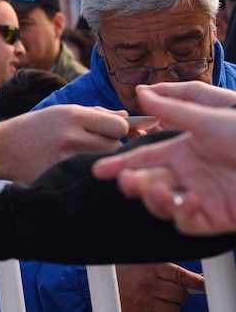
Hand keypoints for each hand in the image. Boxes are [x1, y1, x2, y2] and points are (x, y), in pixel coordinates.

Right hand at [0, 105, 127, 182]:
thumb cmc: (33, 128)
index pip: (119, 125)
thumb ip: (95, 113)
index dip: (118, 128)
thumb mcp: (60, 111)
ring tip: (86, 157)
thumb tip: (126, 117)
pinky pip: (91, 177)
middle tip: (97, 146)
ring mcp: (67, 160)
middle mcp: (72, 137)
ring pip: (106, 163)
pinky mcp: (62, 178)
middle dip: (112, 146)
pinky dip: (89, 174)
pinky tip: (78, 170)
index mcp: (72, 115)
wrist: (1, 149)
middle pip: (117, 146)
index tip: (110, 131)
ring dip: (103, 161)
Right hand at [93, 84, 235, 234]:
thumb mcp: (212, 118)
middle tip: (125, 182)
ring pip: (163, 203)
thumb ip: (174, 109)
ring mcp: (202, 196)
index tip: (98, 170)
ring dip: (152, 200)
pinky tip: (189, 201)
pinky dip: (183, 214)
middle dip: (132, 183)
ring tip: (154, 192)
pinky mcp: (217, 217)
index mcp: (185, 148)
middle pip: (149, 181)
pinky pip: (189, 222)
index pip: (145, 157)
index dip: (120, 163)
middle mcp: (189, 173)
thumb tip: (142, 93)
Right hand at [116, 263, 202, 310]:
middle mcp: (149, 284)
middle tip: (166, 290)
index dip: (198, 282)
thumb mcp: (141, 262)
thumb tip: (193, 280)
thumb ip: (163, 269)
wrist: (102, 285)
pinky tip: (151, 306)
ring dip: (169, 306)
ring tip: (154, 298)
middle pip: (181, 295)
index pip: (183, 276)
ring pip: (175, 309)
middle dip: (178, 295)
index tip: (203, 285)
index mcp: (151, 267)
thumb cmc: (123, 273)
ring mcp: (145, 301)